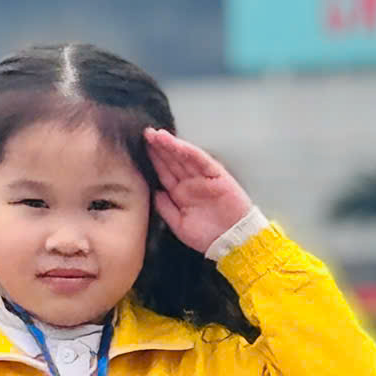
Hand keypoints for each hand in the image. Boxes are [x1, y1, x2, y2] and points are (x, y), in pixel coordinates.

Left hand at [143, 128, 254, 255]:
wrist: (233, 242)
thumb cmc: (208, 236)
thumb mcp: (179, 225)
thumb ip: (166, 208)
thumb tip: (153, 192)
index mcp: (181, 194)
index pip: (164, 173)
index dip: (154, 160)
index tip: (141, 148)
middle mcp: (190, 183)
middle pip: (172, 161)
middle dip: (159, 147)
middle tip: (146, 134)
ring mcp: (203, 178)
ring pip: (184, 157)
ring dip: (171, 145)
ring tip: (157, 135)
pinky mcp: (217, 175)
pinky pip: (201, 160)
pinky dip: (189, 151)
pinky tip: (177, 144)